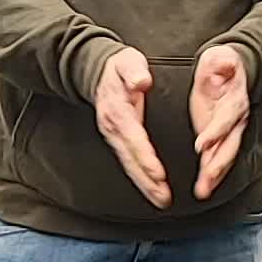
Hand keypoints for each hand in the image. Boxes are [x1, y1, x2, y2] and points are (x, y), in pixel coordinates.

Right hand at [94, 48, 170, 208]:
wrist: (97, 71)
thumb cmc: (119, 66)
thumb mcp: (127, 61)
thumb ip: (134, 71)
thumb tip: (142, 81)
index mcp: (119, 110)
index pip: (134, 138)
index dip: (146, 157)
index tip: (159, 174)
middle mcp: (113, 127)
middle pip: (131, 159)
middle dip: (147, 180)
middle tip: (164, 198)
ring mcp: (113, 135)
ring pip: (129, 165)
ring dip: (145, 184)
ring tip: (161, 200)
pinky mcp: (116, 139)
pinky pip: (128, 161)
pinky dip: (140, 177)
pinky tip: (152, 187)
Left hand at [190, 46, 249, 201]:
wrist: (239, 70)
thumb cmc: (226, 64)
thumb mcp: (222, 56)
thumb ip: (222, 61)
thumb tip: (224, 64)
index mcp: (235, 99)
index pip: (226, 117)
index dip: (216, 131)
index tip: (202, 144)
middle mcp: (236, 118)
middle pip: (229, 144)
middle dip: (217, 164)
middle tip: (205, 182)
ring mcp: (231, 129)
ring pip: (226, 155)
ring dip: (215, 174)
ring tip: (203, 190)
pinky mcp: (222, 136)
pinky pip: (219, 157)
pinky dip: (212, 174)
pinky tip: (204, 187)